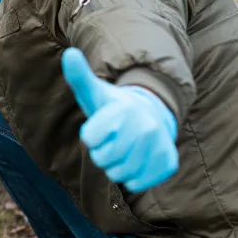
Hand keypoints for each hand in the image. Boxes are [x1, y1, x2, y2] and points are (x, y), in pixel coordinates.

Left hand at [61, 48, 178, 192]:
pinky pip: (138, 183)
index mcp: (123, 110)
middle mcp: (145, 126)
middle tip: (111, 140)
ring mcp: (159, 145)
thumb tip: (69, 53)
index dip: (91, 136)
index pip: (90, 139)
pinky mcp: (168, 163)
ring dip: (116, 166)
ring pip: (120, 174)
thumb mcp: (94, 93)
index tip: (98, 126)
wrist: (150, 116)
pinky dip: (133, 177)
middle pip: (103, 159)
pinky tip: (137, 161)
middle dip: (101, 153)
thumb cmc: (112, 108)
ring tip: (123, 149)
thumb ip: (79, 76)